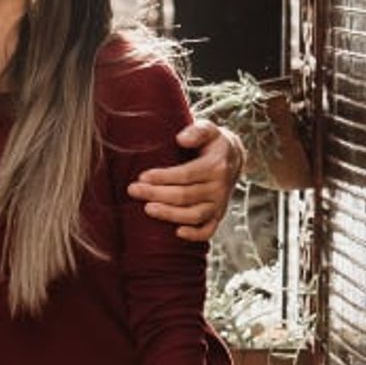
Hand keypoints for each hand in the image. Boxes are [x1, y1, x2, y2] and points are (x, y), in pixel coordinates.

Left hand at [127, 119, 244, 241]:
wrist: (232, 159)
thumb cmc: (212, 143)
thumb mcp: (208, 129)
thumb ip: (197, 131)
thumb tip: (181, 138)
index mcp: (215, 166)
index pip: (186, 175)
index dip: (163, 177)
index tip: (142, 176)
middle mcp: (219, 187)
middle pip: (185, 196)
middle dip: (157, 194)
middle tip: (133, 190)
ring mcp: (219, 204)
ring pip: (194, 215)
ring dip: (170, 214)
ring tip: (147, 209)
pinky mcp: (217, 216)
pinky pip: (208, 231)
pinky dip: (194, 235)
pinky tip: (176, 233)